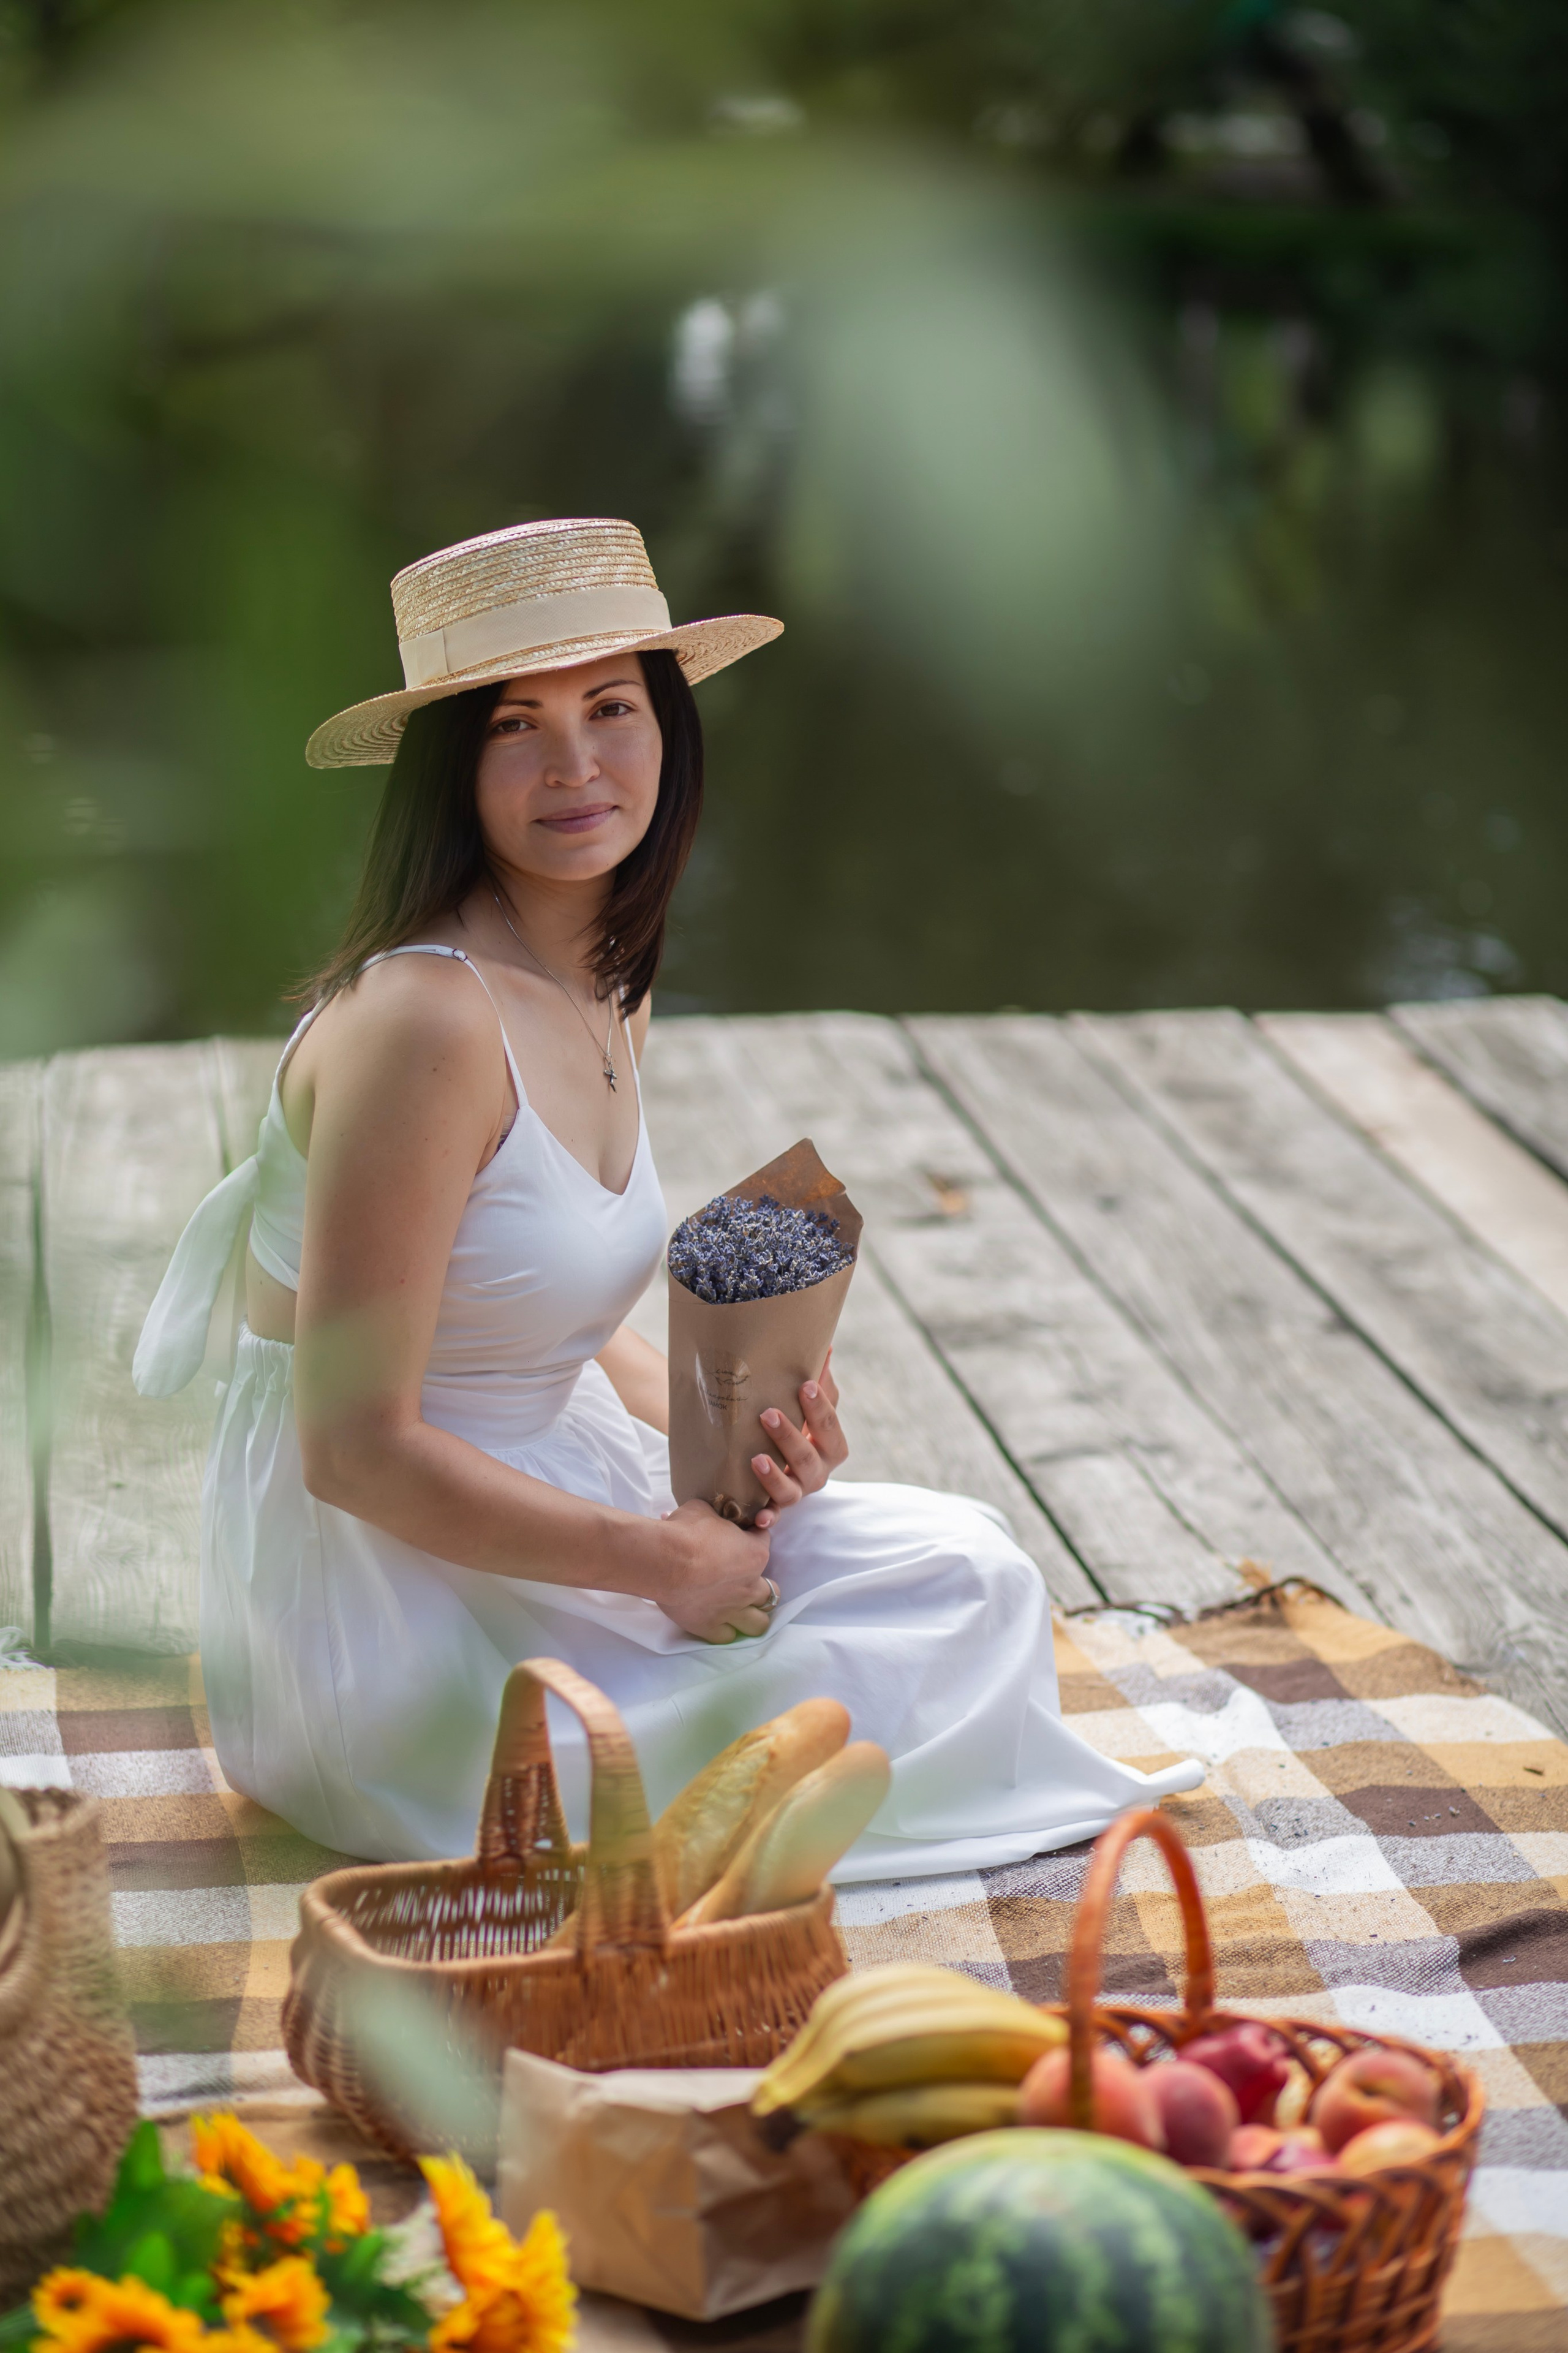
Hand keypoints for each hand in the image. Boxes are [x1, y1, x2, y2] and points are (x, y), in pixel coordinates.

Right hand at [650, 1499, 777, 1643]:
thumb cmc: (686, 1530)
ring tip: (739, 1608)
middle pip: (772, 1592)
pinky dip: (725, 1629)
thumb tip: (707, 1514)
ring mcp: (732, 1610)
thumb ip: (714, 1515)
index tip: (739, 1536)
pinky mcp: (710, 1626)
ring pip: (759, 1623)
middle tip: (743, 1578)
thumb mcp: (704, 1509)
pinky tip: (716, 1621)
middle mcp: (750, 1585)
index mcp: (755, 1554)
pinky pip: (727, 1637)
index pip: (764, 1542)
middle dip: (761, 1585)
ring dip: (752, 1615)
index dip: (752, 1538)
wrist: (665, 1560)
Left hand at [750, 1351, 847, 1517]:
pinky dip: (768, 1518)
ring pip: (790, 1490)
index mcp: (831, 1447)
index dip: (819, 1407)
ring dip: (774, 1476)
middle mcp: (818, 1473)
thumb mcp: (807, 1408)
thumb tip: (825, 1345)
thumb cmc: (798, 1429)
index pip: (829, 1426)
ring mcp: (797, 1493)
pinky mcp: (775, 1509)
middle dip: (790, 1436)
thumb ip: (819, 1382)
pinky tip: (758, 1518)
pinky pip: (773, 1517)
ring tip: (755, 1459)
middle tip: (767, 1414)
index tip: (804, 1385)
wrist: (778, 1466)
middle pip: (808, 1458)